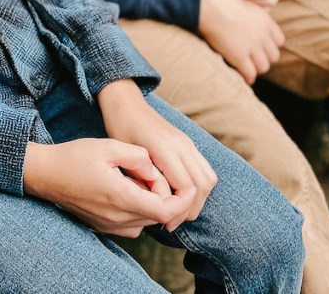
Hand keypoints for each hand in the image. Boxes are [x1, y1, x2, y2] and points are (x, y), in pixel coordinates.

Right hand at [23, 139, 190, 236]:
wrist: (45, 174)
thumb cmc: (75, 157)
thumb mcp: (109, 146)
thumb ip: (139, 157)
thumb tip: (155, 168)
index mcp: (121, 197)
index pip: (165, 210)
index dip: (182, 199)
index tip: (185, 184)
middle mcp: (117, 218)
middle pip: (159, 216)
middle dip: (166, 196)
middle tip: (151, 171)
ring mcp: (110, 226)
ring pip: (147, 221)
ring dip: (152, 202)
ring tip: (138, 178)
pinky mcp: (104, 227)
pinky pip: (133, 225)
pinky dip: (140, 209)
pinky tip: (128, 189)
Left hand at [98, 80, 216, 230]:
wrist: (126, 104)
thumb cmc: (120, 129)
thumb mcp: (126, 156)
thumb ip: (143, 179)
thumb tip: (156, 207)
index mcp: (165, 148)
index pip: (187, 187)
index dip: (179, 209)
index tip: (165, 222)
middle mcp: (182, 144)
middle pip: (203, 185)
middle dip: (191, 208)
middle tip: (171, 222)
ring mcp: (188, 142)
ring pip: (208, 178)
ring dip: (198, 199)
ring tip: (177, 211)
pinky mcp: (188, 143)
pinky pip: (204, 169)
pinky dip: (198, 186)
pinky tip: (180, 195)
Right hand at [199, 0, 285, 83]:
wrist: (208, 5)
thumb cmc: (218, 0)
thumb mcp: (243, 3)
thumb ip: (250, 15)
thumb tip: (245, 20)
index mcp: (265, 20)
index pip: (279, 41)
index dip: (270, 46)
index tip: (261, 47)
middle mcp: (262, 34)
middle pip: (274, 56)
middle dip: (264, 58)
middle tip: (253, 60)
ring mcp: (252, 46)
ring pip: (263, 67)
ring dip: (255, 69)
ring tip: (247, 69)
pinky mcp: (239, 56)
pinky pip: (250, 73)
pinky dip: (247, 77)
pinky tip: (242, 77)